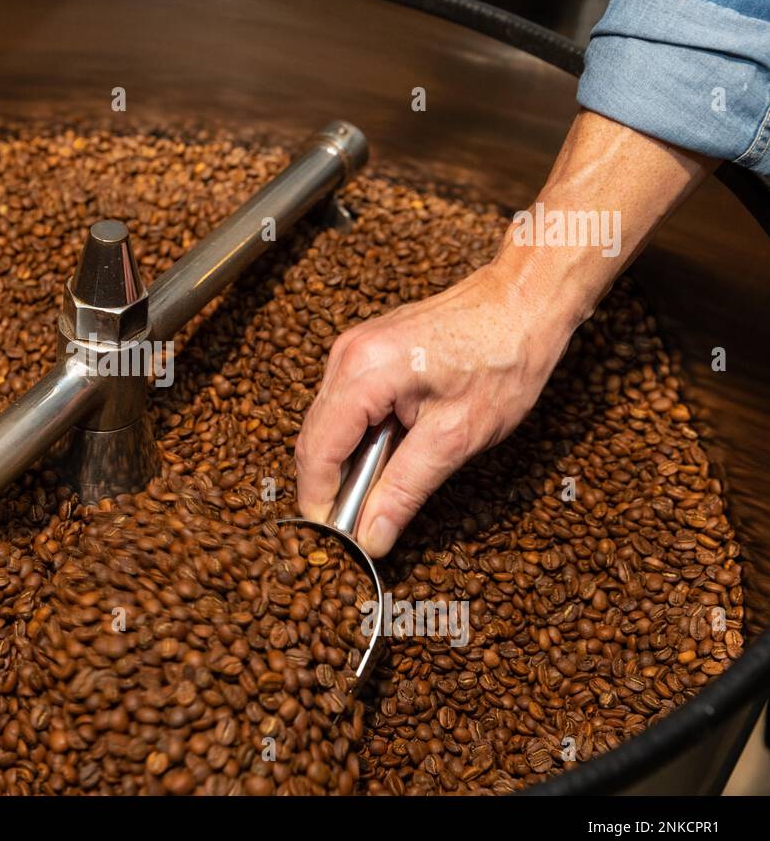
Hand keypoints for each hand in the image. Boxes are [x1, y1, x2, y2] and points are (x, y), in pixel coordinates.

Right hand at [294, 262, 572, 555]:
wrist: (525, 301)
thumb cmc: (503, 358)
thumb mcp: (457, 437)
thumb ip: (405, 489)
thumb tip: (372, 535)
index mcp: (363, 373)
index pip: (317, 451)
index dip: (319, 500)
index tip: (336, 538)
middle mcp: (347, 356)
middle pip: (315, 438)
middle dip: (330, 485)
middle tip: (359, 524)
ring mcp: (353, 349)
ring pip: (328, 423)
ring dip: (346, 462)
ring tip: (380, 490)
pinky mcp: (366, 351)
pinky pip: (345, 405)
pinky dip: (359, 437)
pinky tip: (390, 453)